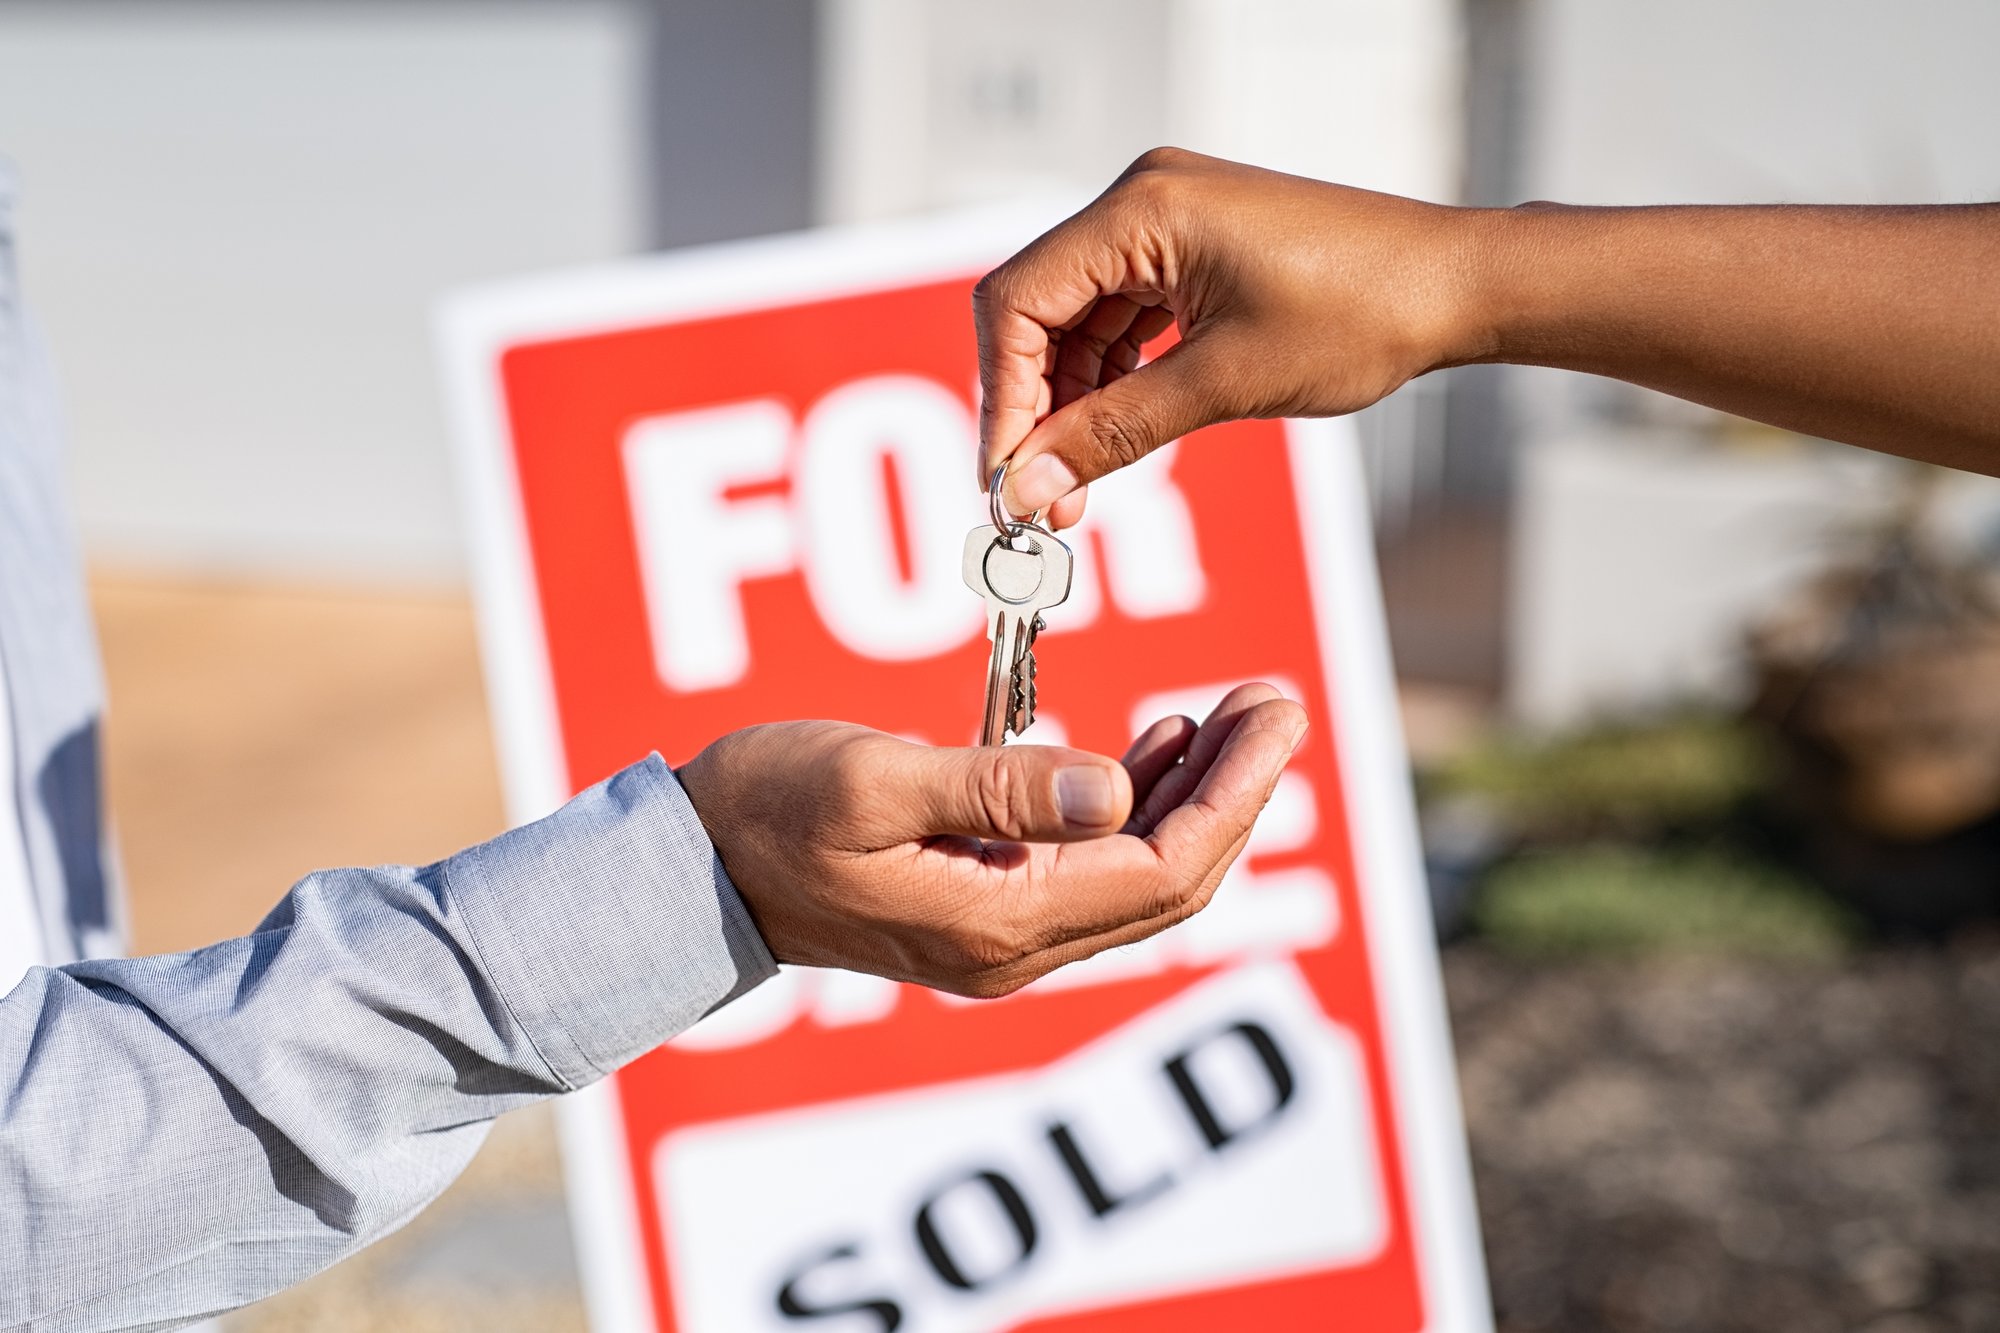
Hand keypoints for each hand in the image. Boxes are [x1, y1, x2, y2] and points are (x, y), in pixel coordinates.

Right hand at [676, 683, 1306, 997]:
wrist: (690, 868)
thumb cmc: (768, 810)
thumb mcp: (876, 781)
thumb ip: (999, 787)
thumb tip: (1118, 790)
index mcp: (997, 923)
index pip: (1161, 867)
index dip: (1235, 791)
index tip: (1273, 712)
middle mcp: (1015, 947)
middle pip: (1169, 879)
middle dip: (1237, 790)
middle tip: (1276, 700)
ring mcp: (1001, 935)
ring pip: (1138, 874)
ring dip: (1197, 795)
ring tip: (1237, 712)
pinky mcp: (982, 907)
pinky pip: (1092, 868)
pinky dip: (1137, 805)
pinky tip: (1158, 745)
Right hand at [974, 147, 1488, 524]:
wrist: (1453, 288)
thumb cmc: (1361, 313)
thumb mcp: (1223, 385)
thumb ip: (1114, 433)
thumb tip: (1030, 486)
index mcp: (1142, 210)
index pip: (1019, 302)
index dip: (1004, 400)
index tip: (1008, 479)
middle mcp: (1142, 201)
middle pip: (1038, 311)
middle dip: (1033, 409)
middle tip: (1041, 497)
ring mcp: (1166, 223)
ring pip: (1075, 323)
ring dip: (1070, 404)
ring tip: (1077, 486)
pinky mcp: (1190, 251)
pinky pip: (1119, 318)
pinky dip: (1109, 380)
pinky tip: (1112, 436)